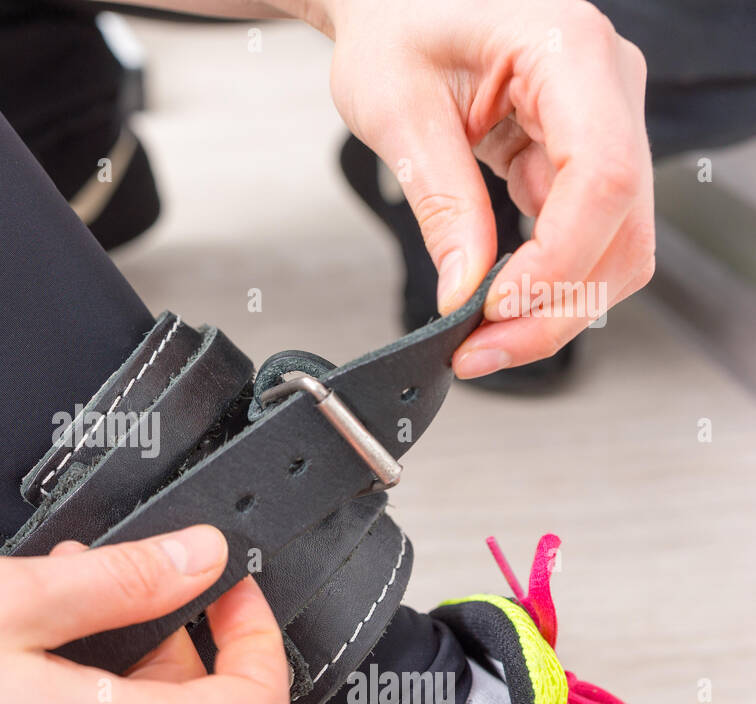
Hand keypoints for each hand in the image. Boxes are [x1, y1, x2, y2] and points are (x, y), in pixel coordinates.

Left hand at [315, 0, 653, 376]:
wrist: (396, 2)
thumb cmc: (395, 24)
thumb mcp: (397, 111)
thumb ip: (440, 201)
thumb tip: (464, 292)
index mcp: (568, 50)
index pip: (602, 175)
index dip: (558, 259)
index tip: (495, 308)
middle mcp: (606, 85)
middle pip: (622, 225)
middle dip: (555, 304)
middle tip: (479, 352)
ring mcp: (603, 120)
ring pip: (614, 243)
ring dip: (554, 304)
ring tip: (480, 341)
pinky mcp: (578, 152)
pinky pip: (584, 234)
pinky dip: (544, 280)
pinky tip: (492, 305)